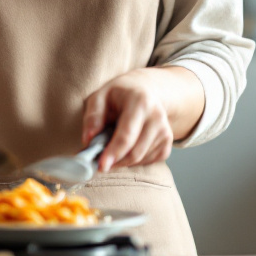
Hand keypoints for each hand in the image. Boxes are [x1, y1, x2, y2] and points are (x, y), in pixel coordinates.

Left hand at [81, 66, 203, 171]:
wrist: (143, 90)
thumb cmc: (118, 95)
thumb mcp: (100, 96)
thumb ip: (93, 116)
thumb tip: (88, 140)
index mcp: (140, 102)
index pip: (127, 135)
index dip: (114, 152)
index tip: (102, 166)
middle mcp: (157, 116)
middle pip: (135, 152)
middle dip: (115, 161)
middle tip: (99, 161)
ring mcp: (165, 130)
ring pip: (141, 159)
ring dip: (122, 161)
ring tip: (111, 148)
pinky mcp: (168, 141)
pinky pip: (149, 161)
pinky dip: (134, 160)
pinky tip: (127, 146)